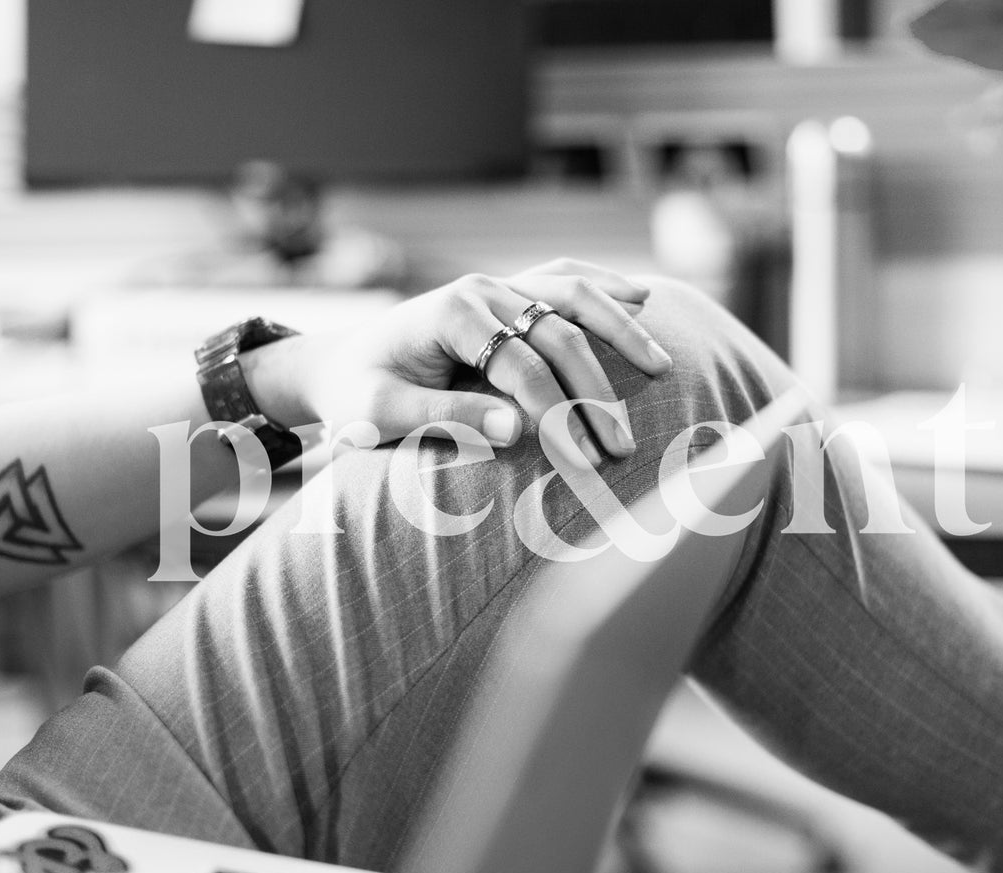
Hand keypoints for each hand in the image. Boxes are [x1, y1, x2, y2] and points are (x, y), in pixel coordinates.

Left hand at [243, 259, 672, 465]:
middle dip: (595, 392)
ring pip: (574, 294)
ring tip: (661, 366)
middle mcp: (481, 289)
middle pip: (557, 333)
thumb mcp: (383, 413)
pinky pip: (566, 279)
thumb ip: (445, 417)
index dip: (555, 414)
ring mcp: (500, 285)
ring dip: (621, 328)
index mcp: (450, 312)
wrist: (340, 361)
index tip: (582, 462)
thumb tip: (515, 429)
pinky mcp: (511, 293)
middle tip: (622, 447)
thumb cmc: (357, 394)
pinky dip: (606, 287)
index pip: (519, 365)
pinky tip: (645, 297)